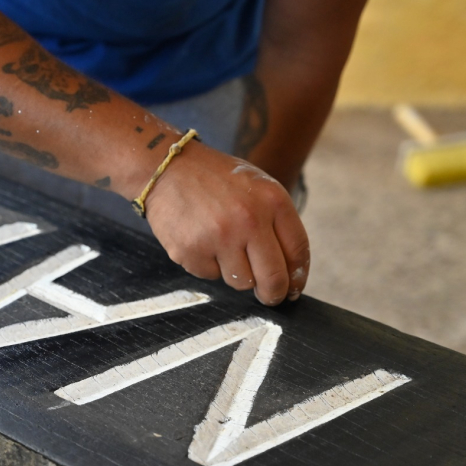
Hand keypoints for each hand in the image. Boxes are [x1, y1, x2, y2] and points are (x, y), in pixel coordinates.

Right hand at [144, 141, 309, 305]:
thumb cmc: (215, 179)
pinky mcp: (192, 251)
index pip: (298, 251)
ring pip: (243, 283)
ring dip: (236, 273)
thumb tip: (288, 273)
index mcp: (272, 200)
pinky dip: (208, 265)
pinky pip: (211, 276)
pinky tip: (201, 240)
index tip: (293, 288)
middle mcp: (249, 219)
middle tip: (269, 297)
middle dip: (274, 294)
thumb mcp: (256, 187)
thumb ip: (275, 222)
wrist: (167, 168)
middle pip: (274, 278)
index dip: (297, 277)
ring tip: (222, 245)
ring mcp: (219, 237)